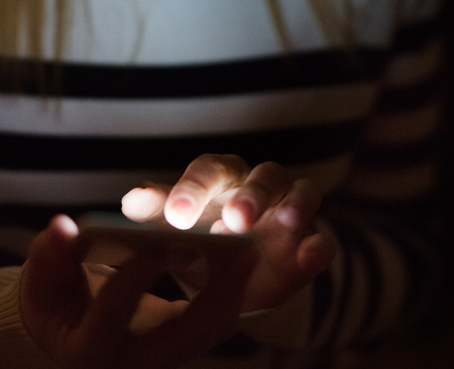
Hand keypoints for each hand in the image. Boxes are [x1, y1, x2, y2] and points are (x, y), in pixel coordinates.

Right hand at [19, 214, 256, 368]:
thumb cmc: (50, 301)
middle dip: (215, 291)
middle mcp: (131, 364)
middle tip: (239, 247)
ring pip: (209, 330)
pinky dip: (229, 289)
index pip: (113, 314)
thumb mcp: (41, 280)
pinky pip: (213, 322)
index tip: (155, 241)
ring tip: (250, 246)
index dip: (132, 277)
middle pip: (184, 334)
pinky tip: (241, 253)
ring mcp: (161, 360)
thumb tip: (62, 227)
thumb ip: (48, 256)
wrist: (65, 334)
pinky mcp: (180, 346)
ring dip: (233, 289)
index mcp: (88, 350)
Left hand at [121, 155, 336, 311]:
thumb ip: (155, 212)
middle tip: (235, 220)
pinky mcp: (307, 246)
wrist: (227, 282)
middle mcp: (259, 187)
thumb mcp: (173, 229)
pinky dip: (320, 246)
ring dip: (295, 204)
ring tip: (286, 221)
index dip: (194, 190)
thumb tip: (130, 200)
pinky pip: (323, 240)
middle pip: (262, 175)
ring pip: (301, 192)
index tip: (176, 217)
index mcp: (221, 178)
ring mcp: (288, 213)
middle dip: (252, 194)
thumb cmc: (196, 240)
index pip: (209, 170)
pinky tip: (310, 255)